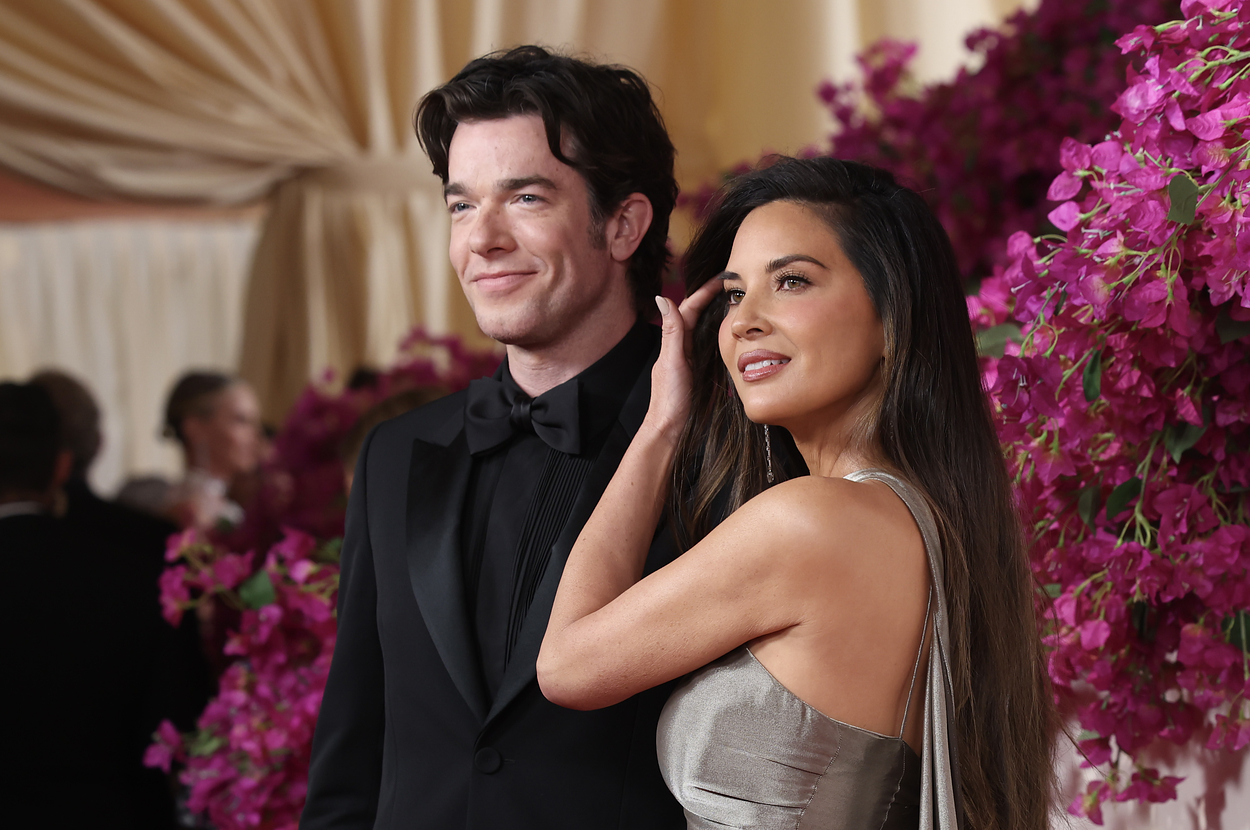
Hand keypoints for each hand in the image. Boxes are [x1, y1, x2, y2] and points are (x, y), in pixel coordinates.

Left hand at [644, 280, 721, 440]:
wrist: (671, 429)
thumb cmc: (669, 398)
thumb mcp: (672, 361)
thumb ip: (671, 331)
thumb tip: (663, 298)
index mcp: (674, 341)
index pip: (690, 308)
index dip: (704, 291)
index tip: (721, 277)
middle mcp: (683, 347)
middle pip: (699, 316)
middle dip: (713, 298)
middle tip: (734, 284)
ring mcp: (692, 359)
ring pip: (707, 330)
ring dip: (719, 315)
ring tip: (737, 302)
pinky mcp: (702, 372)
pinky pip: (713, 347)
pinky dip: (722, 336)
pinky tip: (734, 334)